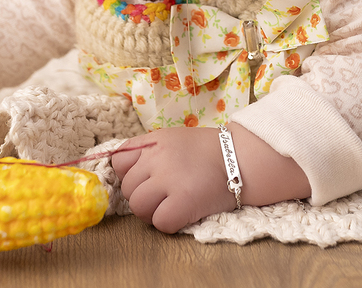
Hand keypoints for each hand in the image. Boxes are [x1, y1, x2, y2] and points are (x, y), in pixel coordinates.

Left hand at [110, 125, 233, 232]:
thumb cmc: (208, 152)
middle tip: (165, 195)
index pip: (119, 161)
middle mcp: (157, 158)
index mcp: (154, 141)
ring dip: (152, 212)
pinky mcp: (184, 201)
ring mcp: (169, 179)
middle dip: (143, 196)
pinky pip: (159, 222)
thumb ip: (149, 152)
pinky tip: (183, 213)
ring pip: (138, 207)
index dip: (130, 174)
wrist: (242, 158)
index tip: (146, 179)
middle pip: (128, 188)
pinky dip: (169, 223)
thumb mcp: (174, 139)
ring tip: (172, 206)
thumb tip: (125, 172)